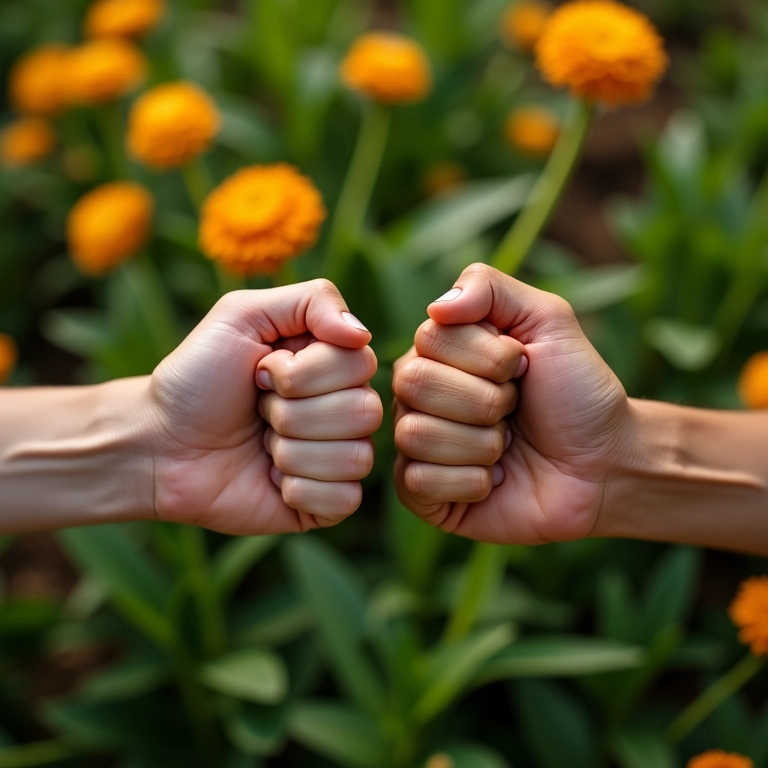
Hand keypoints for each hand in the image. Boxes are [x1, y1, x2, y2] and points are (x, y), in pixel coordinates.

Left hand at [143, 280, 382, 534]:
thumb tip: (363, 333)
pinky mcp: (324, 505)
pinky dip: (300, 490)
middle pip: (363, 411)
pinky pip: (344, 500)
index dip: (304, 373)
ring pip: (354, 457)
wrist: (158, 444)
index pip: (361, 364)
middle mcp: (345, 409)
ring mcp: (336, 459)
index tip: (260, 372)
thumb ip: (313, 301)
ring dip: (292, 451)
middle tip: (258, 410)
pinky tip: (271, 479)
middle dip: (293, 412)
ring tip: (261, 445)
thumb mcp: (242, 315)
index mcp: (334, 364)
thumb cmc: (198, 376)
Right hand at [393, 263, 629, 544]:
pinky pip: (418, 483)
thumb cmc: (576, 390)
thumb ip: (490, 288)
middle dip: (485, 400)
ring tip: (507, 447)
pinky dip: (472, 483)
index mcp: (439, 351)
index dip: (487, 357)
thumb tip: (436, 306)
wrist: (605, 463)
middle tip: (514, 410)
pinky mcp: (424, 496)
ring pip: (416, 434)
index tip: (522, 369)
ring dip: (481, 444)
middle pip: (414, 385)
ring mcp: (418, 446)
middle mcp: (418, 396)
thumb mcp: (548, 320)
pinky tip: (495, 481)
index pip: (430, 338)